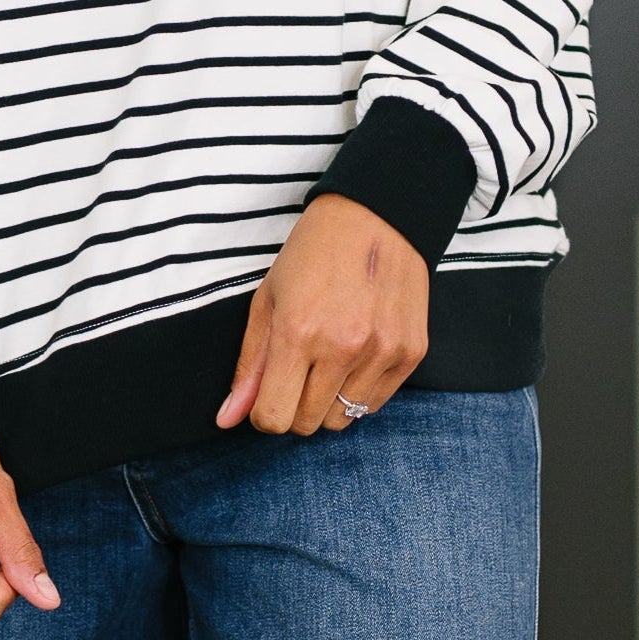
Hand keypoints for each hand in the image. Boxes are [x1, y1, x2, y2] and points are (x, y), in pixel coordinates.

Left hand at [215, 193, 429, 436]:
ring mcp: (381, 353)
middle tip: (297, 368)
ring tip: (327, 359)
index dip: (263, 412)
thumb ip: (250, 364)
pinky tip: (355, 354)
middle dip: (293, 405)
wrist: (378, 215)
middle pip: (306, 424)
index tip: (267, 392)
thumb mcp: (268, 298)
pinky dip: (359, 391)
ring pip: (343, 420)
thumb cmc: (313, 253)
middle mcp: (342, 348)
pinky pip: (375, 404)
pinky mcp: (411, 354)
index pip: (273, 417)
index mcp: (297, 331)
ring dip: (327, 401)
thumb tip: (227, 420)